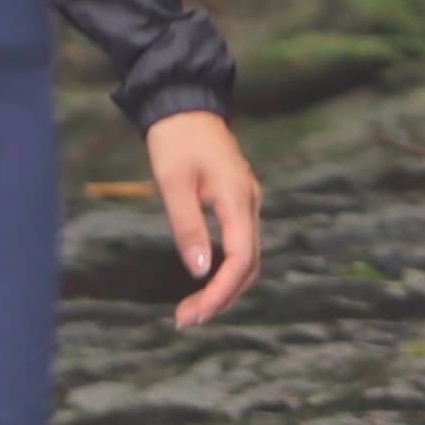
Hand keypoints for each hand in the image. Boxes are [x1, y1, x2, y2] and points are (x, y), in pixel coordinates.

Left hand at [144, 108, 264, 326]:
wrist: (184, 105)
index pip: (241, 259)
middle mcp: (250, 204)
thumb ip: (188, 227)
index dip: (220, 292)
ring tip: (192, 309)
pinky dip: (225, 268)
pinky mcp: (237, 201)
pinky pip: (240, 244)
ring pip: (247, 257)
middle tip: (186, 319)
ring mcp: (246, 203)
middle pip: (249, 265)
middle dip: (221, 297)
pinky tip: (203, 282)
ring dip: (224, 286)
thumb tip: (201, 271)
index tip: (194, 314)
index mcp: (238, 199)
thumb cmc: (175, 141)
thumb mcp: (174, 184)